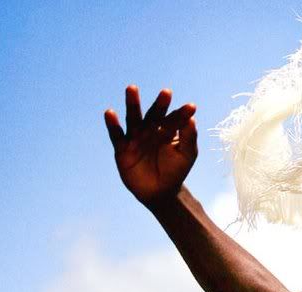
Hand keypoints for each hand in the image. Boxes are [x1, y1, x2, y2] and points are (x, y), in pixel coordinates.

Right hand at [104, 86, 197, 204]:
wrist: (160, 192)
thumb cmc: (175, 171)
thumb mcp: (186, 155)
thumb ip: (189, 137)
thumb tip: (192, 119)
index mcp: (167, 130)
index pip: (174, 119)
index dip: (182, 114)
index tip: (192, 107)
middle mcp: (151, 130)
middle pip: (154, 114)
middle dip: (159, 104)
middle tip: (166, 93)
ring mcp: (136, 138)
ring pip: (134, 118)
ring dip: (132, 104)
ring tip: (132, 88)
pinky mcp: (122, 148)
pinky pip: (117, 135)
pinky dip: (113, 124)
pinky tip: (110, 113)